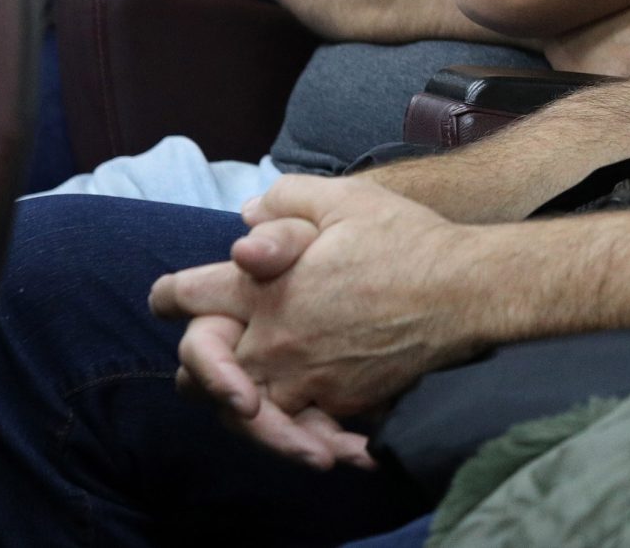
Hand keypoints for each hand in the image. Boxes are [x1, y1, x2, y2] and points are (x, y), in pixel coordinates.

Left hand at [150, 175, 481, 427]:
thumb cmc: (405, 240)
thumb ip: (284, 203)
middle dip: (196, 361)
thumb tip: (243, 222)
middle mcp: (273, 342)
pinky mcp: (340, 405)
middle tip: (201, 358)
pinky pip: (297, 428)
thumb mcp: (343, 198)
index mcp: (263, 288)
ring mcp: (305, 380)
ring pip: (242, 410)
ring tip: (241, 399)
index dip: (168, 294)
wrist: (465, 292)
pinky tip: (304, 428)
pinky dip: (293, 431)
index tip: (164, 298)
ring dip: (237, 402)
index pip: (186, 295)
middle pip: (200, 368)